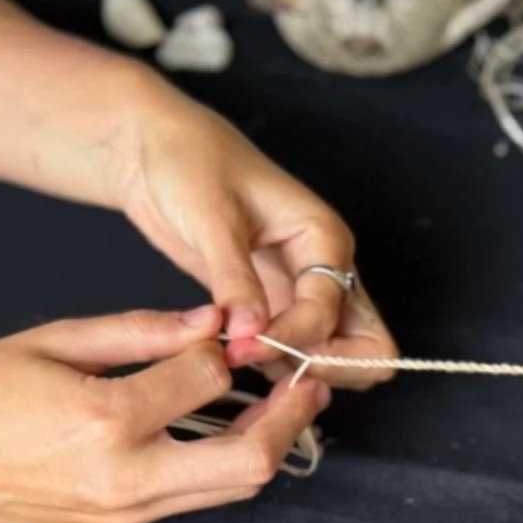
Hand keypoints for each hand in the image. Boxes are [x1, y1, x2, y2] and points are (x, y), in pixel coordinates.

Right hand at [0, 308, 327, 522]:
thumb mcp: (56, 341)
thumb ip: (140, 331)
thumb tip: (210, 321)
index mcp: (106, 420)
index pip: (206, 381)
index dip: (228, 350)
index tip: (234, 330)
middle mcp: (127, 476)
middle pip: (250, 461)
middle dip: (292, 419)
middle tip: (311, 383)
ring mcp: (128, 511)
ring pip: (233, 489)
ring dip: (269, 446)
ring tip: (287, 405)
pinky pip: (198, 498)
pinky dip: (227, 465)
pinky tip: (234, 431)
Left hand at [116, 94, 396, 389]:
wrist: (155, 150)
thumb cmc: (188, 162)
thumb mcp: (211, 216)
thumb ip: (234, 277)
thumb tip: (251, 332)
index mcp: (324, 239)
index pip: (333, 313)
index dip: (294, 338)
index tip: (241, 346)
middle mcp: (325, 271)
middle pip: (367, 344)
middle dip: (327, 367)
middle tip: (268, 368)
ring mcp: (302, 293)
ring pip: (337, 355)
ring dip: (300, 372)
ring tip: (243, 363)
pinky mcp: (274, 307)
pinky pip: (296, 353)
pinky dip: (277, 368)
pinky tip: (235, 359)